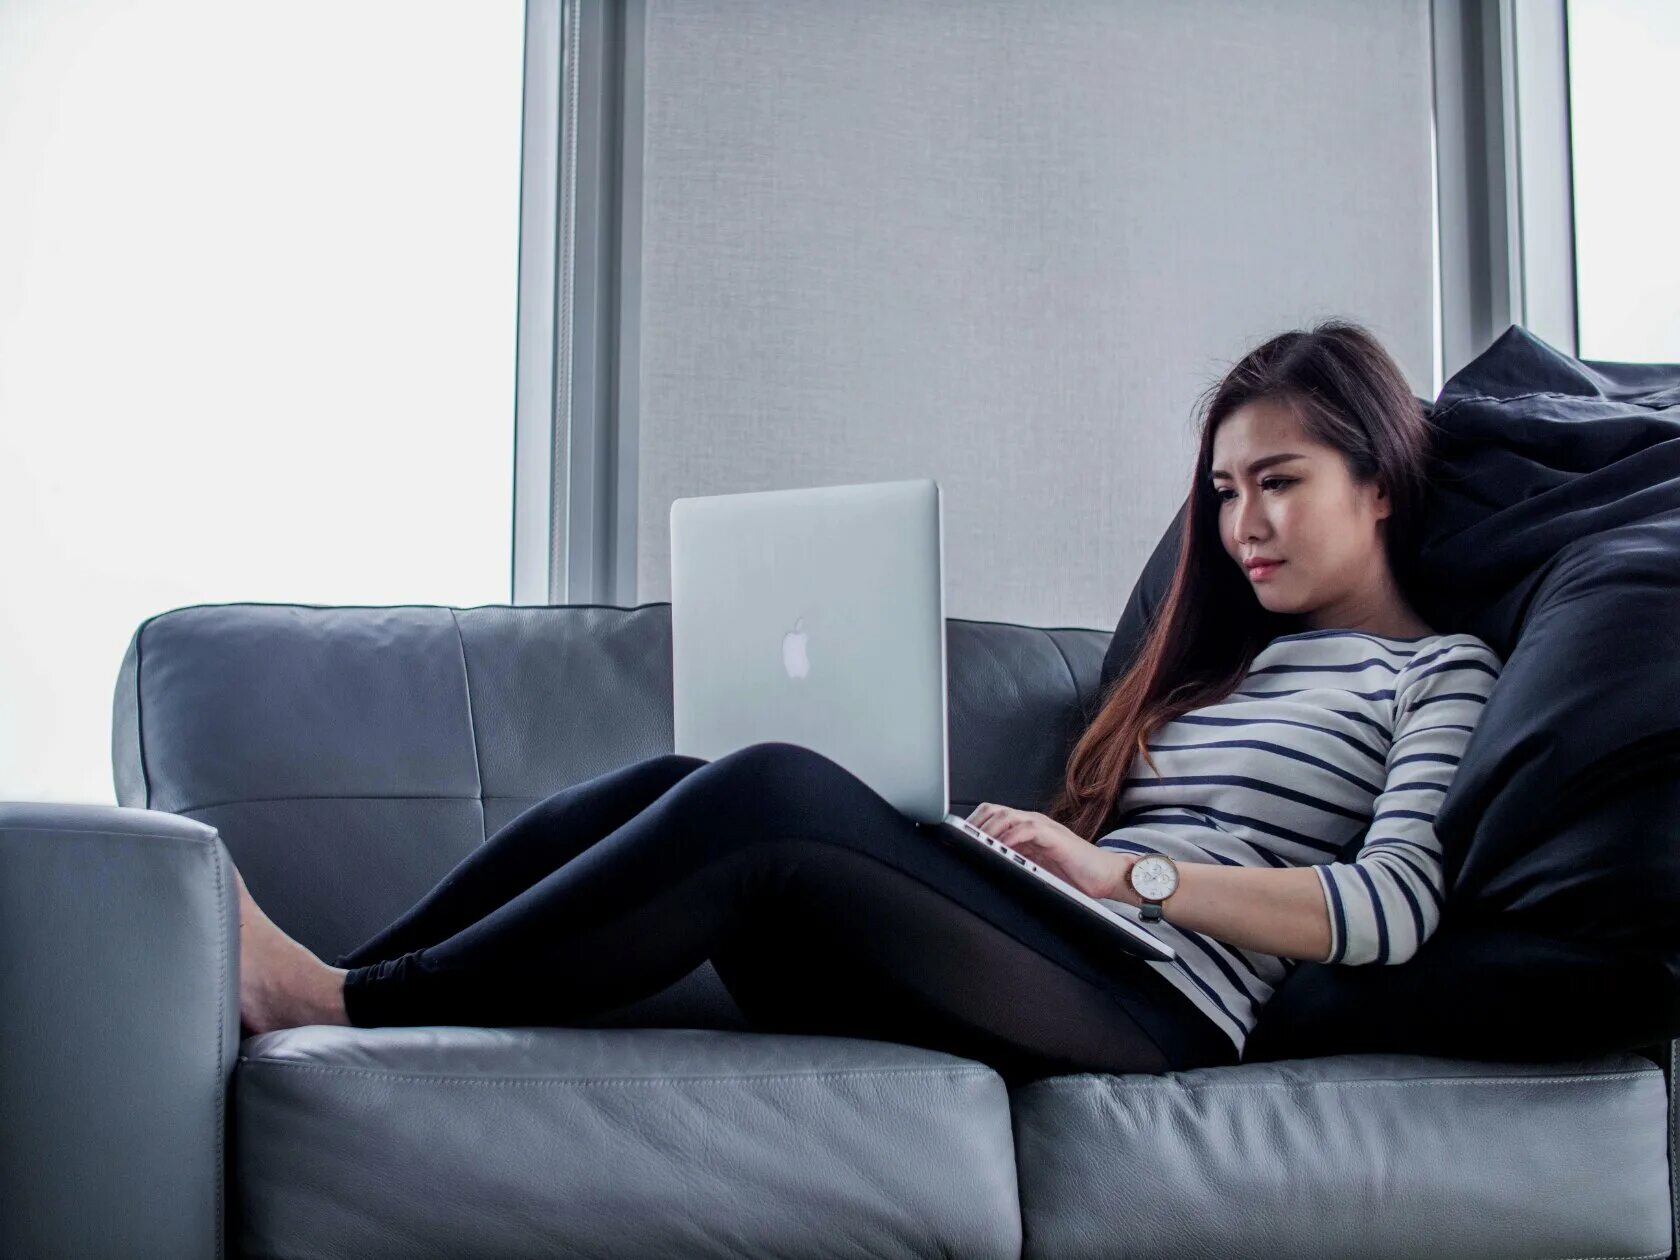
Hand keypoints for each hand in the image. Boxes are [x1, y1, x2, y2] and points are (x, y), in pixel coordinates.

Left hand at [967, 803, 1135, 902]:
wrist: (1106, 876)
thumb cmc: (1074, 874)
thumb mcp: (1035, 866)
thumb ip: (1014, 861)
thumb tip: (986, 867)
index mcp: (1026, 828)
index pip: (992, 816)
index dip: (972, 824)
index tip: (954, 838)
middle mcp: (1032, 822)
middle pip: (994, 810)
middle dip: (974, 824)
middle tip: (959, 840)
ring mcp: (1044, 827)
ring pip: (1007, 816)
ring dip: (988, 829)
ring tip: (974, 843)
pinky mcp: (1055, 836)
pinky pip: (1027, 829)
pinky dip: (1010, 837)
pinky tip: (1000, 847)